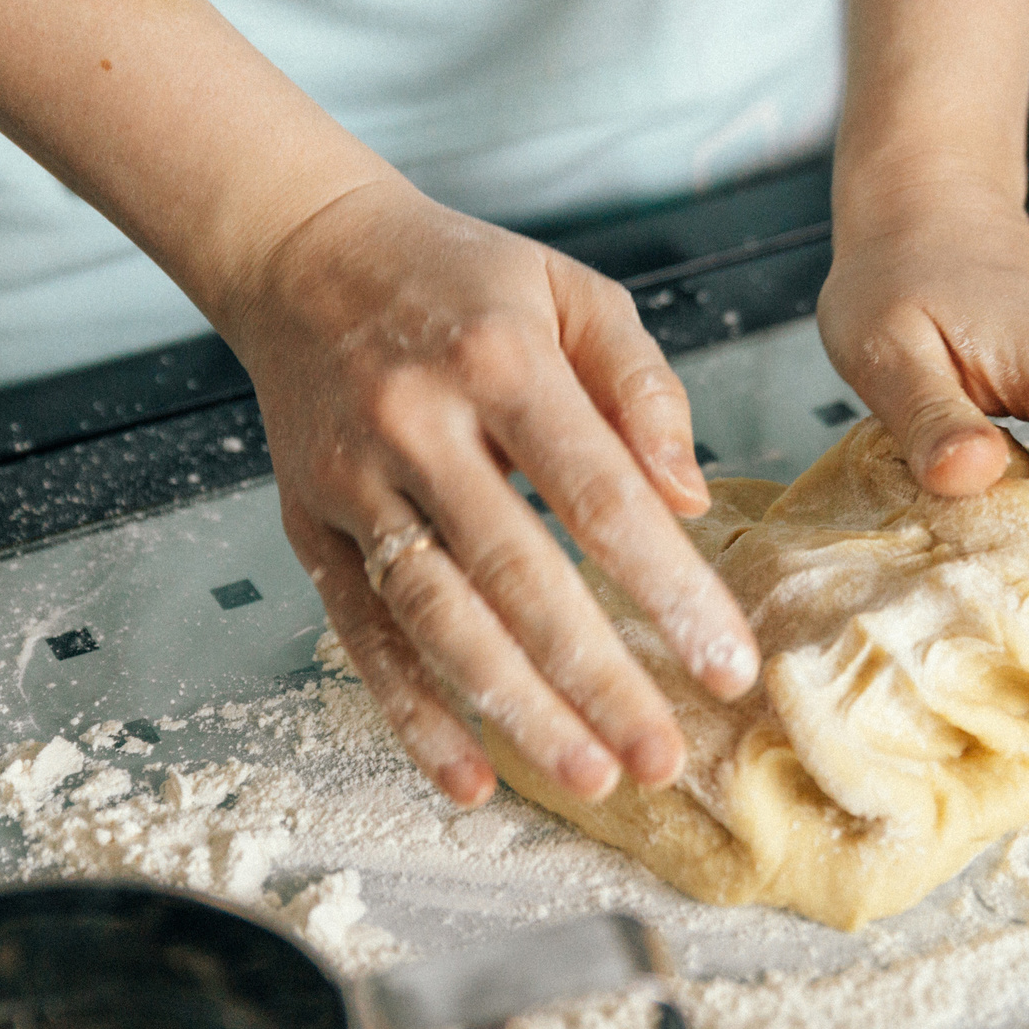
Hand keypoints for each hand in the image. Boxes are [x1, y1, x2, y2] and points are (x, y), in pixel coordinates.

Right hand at [218, 175, 758, 806]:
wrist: (303, 251)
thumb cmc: (460, 278)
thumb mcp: (572, 289)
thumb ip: (643, 387)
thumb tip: (692, 499)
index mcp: (500, 361)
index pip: (597, 494)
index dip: (666, 586)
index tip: (726, 661)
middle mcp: (419, 425)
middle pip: (517, 575)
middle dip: (596, 678)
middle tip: (662, 754)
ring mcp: (356, 483)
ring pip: (439, 619)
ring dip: (516, 710)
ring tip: (590, 775)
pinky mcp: (312, 527)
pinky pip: (364, 636)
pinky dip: (411, 715)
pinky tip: (469, 776)